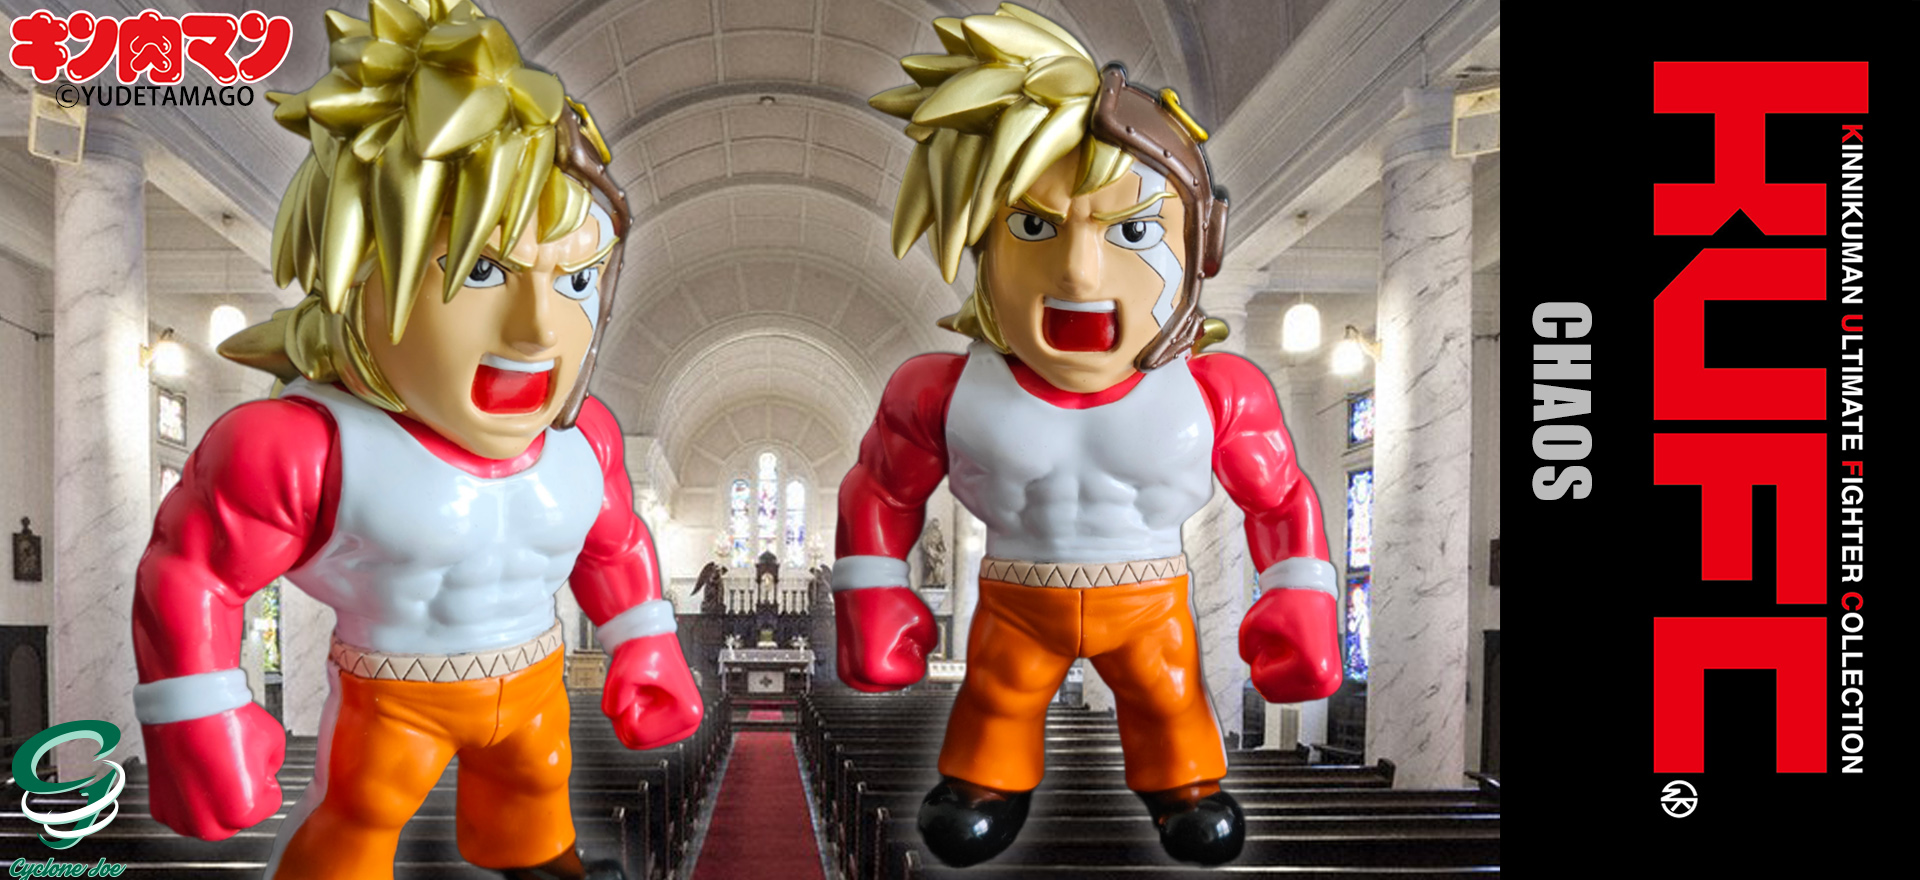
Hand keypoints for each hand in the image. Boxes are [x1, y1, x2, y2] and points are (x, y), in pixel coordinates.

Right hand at [143, 703, 284, 840]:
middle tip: (235, 770)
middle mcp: (207, 822)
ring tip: (213, 770)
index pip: (268, 805)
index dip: (265, 783)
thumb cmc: (222, 719)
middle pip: (236, 819)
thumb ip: (272, 767)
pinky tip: (195, 774)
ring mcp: (181, 817)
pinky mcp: (159, 807)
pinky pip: (183, 813)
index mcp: (242, 809)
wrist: (183, 703)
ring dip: (214, 803)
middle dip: (239, 797)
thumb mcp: (273, 741)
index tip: (255, 769)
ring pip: (208, 822)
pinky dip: (189, 798)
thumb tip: (263, 773)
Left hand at [603, 632, 703, 749]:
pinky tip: (638, 696)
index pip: (640, 736)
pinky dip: (629, 715)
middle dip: (625, 717)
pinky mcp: (668, 722)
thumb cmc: (646, 650)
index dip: (628, 713)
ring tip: (636, 692)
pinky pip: (637, 733)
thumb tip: (614, 714)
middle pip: (638, 743)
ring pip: (635, 740)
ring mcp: (678, 723)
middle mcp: (688, 722)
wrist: (649, 638)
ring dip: (626, 716)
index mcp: (688, 713)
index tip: (636, 693)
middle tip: (633, 693)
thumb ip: (613, 700)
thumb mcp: (625, 674)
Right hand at [834, 586, 936, 691]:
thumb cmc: (885, 596)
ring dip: (891, 664)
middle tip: (896, 637)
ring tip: (886, 638)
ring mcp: (848, 672)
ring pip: (885, 681)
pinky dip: (878, 663)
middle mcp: (857, 675)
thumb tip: (922, 653)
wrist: (861, 581)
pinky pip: (870, 676)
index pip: (914, 674)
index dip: (916, 653)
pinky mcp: (844, 665)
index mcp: (875, 671)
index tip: (906, 637)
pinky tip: (879, 644)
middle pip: (899, 681)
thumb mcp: (923, 623)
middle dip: (903, 661)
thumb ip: (929, 646)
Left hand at [1239, 588, 1341, 702]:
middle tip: (1279, 644)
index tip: (1274, 639)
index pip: (1262, 682)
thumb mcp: (1253, 622)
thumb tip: (1255, 670)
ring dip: (1276, 672)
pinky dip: (1285, 674)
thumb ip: (1246, 650)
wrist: (1311, 593)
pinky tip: (1295, 654)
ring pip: (1280, 694)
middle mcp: (1327, 681)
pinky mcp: (1329, 683)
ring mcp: (1330, 684)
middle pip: (1271, 694)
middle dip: (1267, 668)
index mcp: (1315, 668)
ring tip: (1289, 647)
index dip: (1259, 658)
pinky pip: (1291, 691)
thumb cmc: (1287, 603)